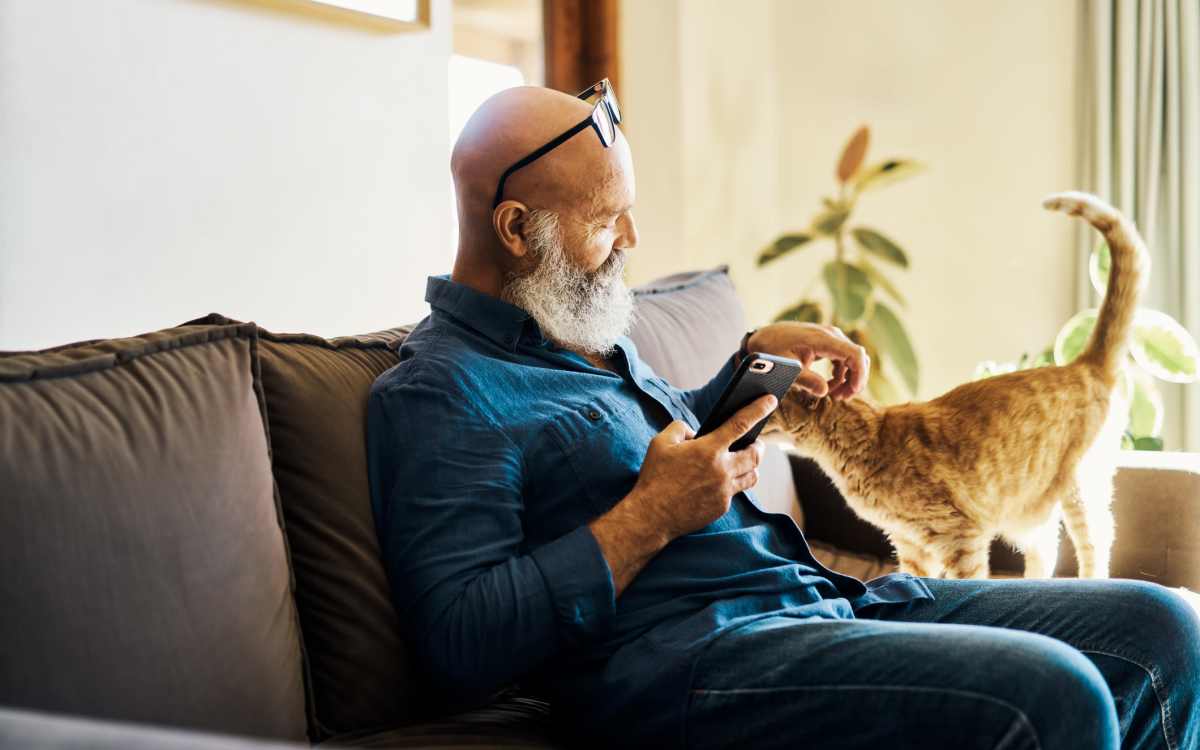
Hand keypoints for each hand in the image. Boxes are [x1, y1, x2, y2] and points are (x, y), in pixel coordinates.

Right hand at [623, 394, 774, 540]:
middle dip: (759, 446)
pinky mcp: (722, 507)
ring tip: (742, 462)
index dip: (758, 409)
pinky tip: (719, 482)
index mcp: (708, 449)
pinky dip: (731, 484)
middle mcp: (722, 470)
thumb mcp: (660, 443)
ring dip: (752, 466)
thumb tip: (695, 433)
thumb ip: (680, 428)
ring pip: (753, 476)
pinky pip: (735, 492)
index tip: (771, 400)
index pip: (741, 424)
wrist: (652, 515)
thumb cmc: (654, 477)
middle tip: (755, 442)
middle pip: (756, 454)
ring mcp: (724, 490)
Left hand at [746, 322, 868, 399]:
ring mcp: (830, 338)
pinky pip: (843, 359)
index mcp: (823, 339)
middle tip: (841, 398)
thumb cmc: (772, 351)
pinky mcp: (827, 343)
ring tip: (834, 396)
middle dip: (854, 380)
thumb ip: (805, 379)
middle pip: (857, 357)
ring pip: (852, 359)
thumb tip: (824, 392)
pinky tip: (829, 386)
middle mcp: (831, 335)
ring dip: (847, 379)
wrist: (763, 337)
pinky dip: (840, 374)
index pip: (854, 354)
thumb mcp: (787, 367)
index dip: (860, 373)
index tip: (853, 392)